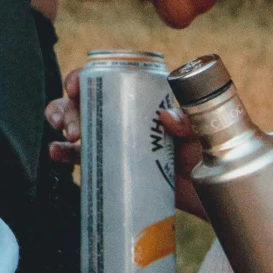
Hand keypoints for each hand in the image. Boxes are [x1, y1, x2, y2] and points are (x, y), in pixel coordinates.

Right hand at [47, 67, 204, 214]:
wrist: (216, 195)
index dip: (85, 77)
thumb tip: (166, 117)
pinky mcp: (115, 163)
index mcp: (146, 94)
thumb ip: (191, 121)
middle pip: (87, 100)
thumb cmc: (216, 153)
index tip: (74, 88)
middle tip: (74, 130)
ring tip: (66, 139)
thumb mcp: (207, 132)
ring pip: (79, 122)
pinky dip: (65, 152)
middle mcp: (128, 111)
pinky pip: (83, 155)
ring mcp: (120, 138)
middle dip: (70, 108)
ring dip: (63, 123)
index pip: (109, 76)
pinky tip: (56, 153)